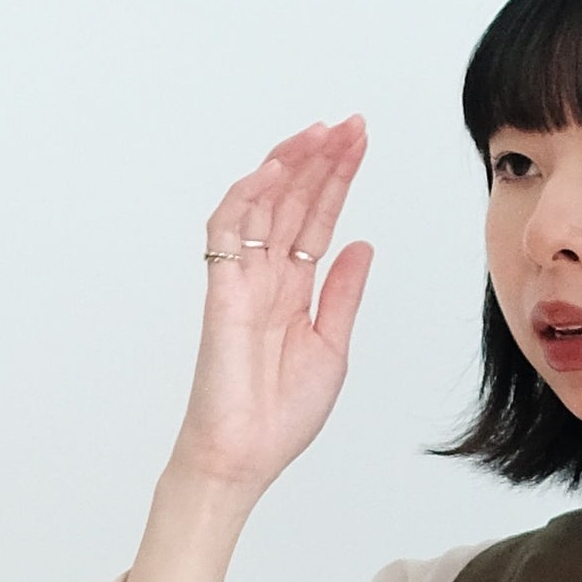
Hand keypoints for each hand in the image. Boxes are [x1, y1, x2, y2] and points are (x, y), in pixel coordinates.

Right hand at [166, 119, 371, 494]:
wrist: (246, 456)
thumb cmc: (281, 414)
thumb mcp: (332, 345)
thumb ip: (342, 292)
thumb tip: (361, 244)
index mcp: (293, 288)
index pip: (316, 218)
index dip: (337, 179)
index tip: (359, 143)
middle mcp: (266, 276)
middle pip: (293, 202)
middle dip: (321, 160)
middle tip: (350, 125)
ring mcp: (241, 280)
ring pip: (262, 205)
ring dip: (290, 166)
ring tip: (321, 134)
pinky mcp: (221, 291)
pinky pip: (226, 232)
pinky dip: (247, 197)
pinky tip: (276, 171)